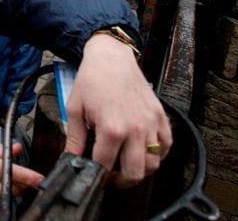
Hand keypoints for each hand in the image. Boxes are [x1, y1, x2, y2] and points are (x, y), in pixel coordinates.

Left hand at [65, 33, 171, 187]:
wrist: (111, 57)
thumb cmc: (92, 80)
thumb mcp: (75, 109)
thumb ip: (74, 138)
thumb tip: (71, 159)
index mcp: (111, 128)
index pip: (105, 166)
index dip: (97, 175)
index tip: (93, 174)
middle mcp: (135, 129)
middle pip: (135, 173)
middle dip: (121, 181)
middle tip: (111, 177)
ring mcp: (151, 124)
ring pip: (153, 164)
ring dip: (140, 169)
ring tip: (126, 164)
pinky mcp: (161, 117)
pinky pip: (167, 146)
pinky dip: (158, 155)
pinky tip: (143, 151)